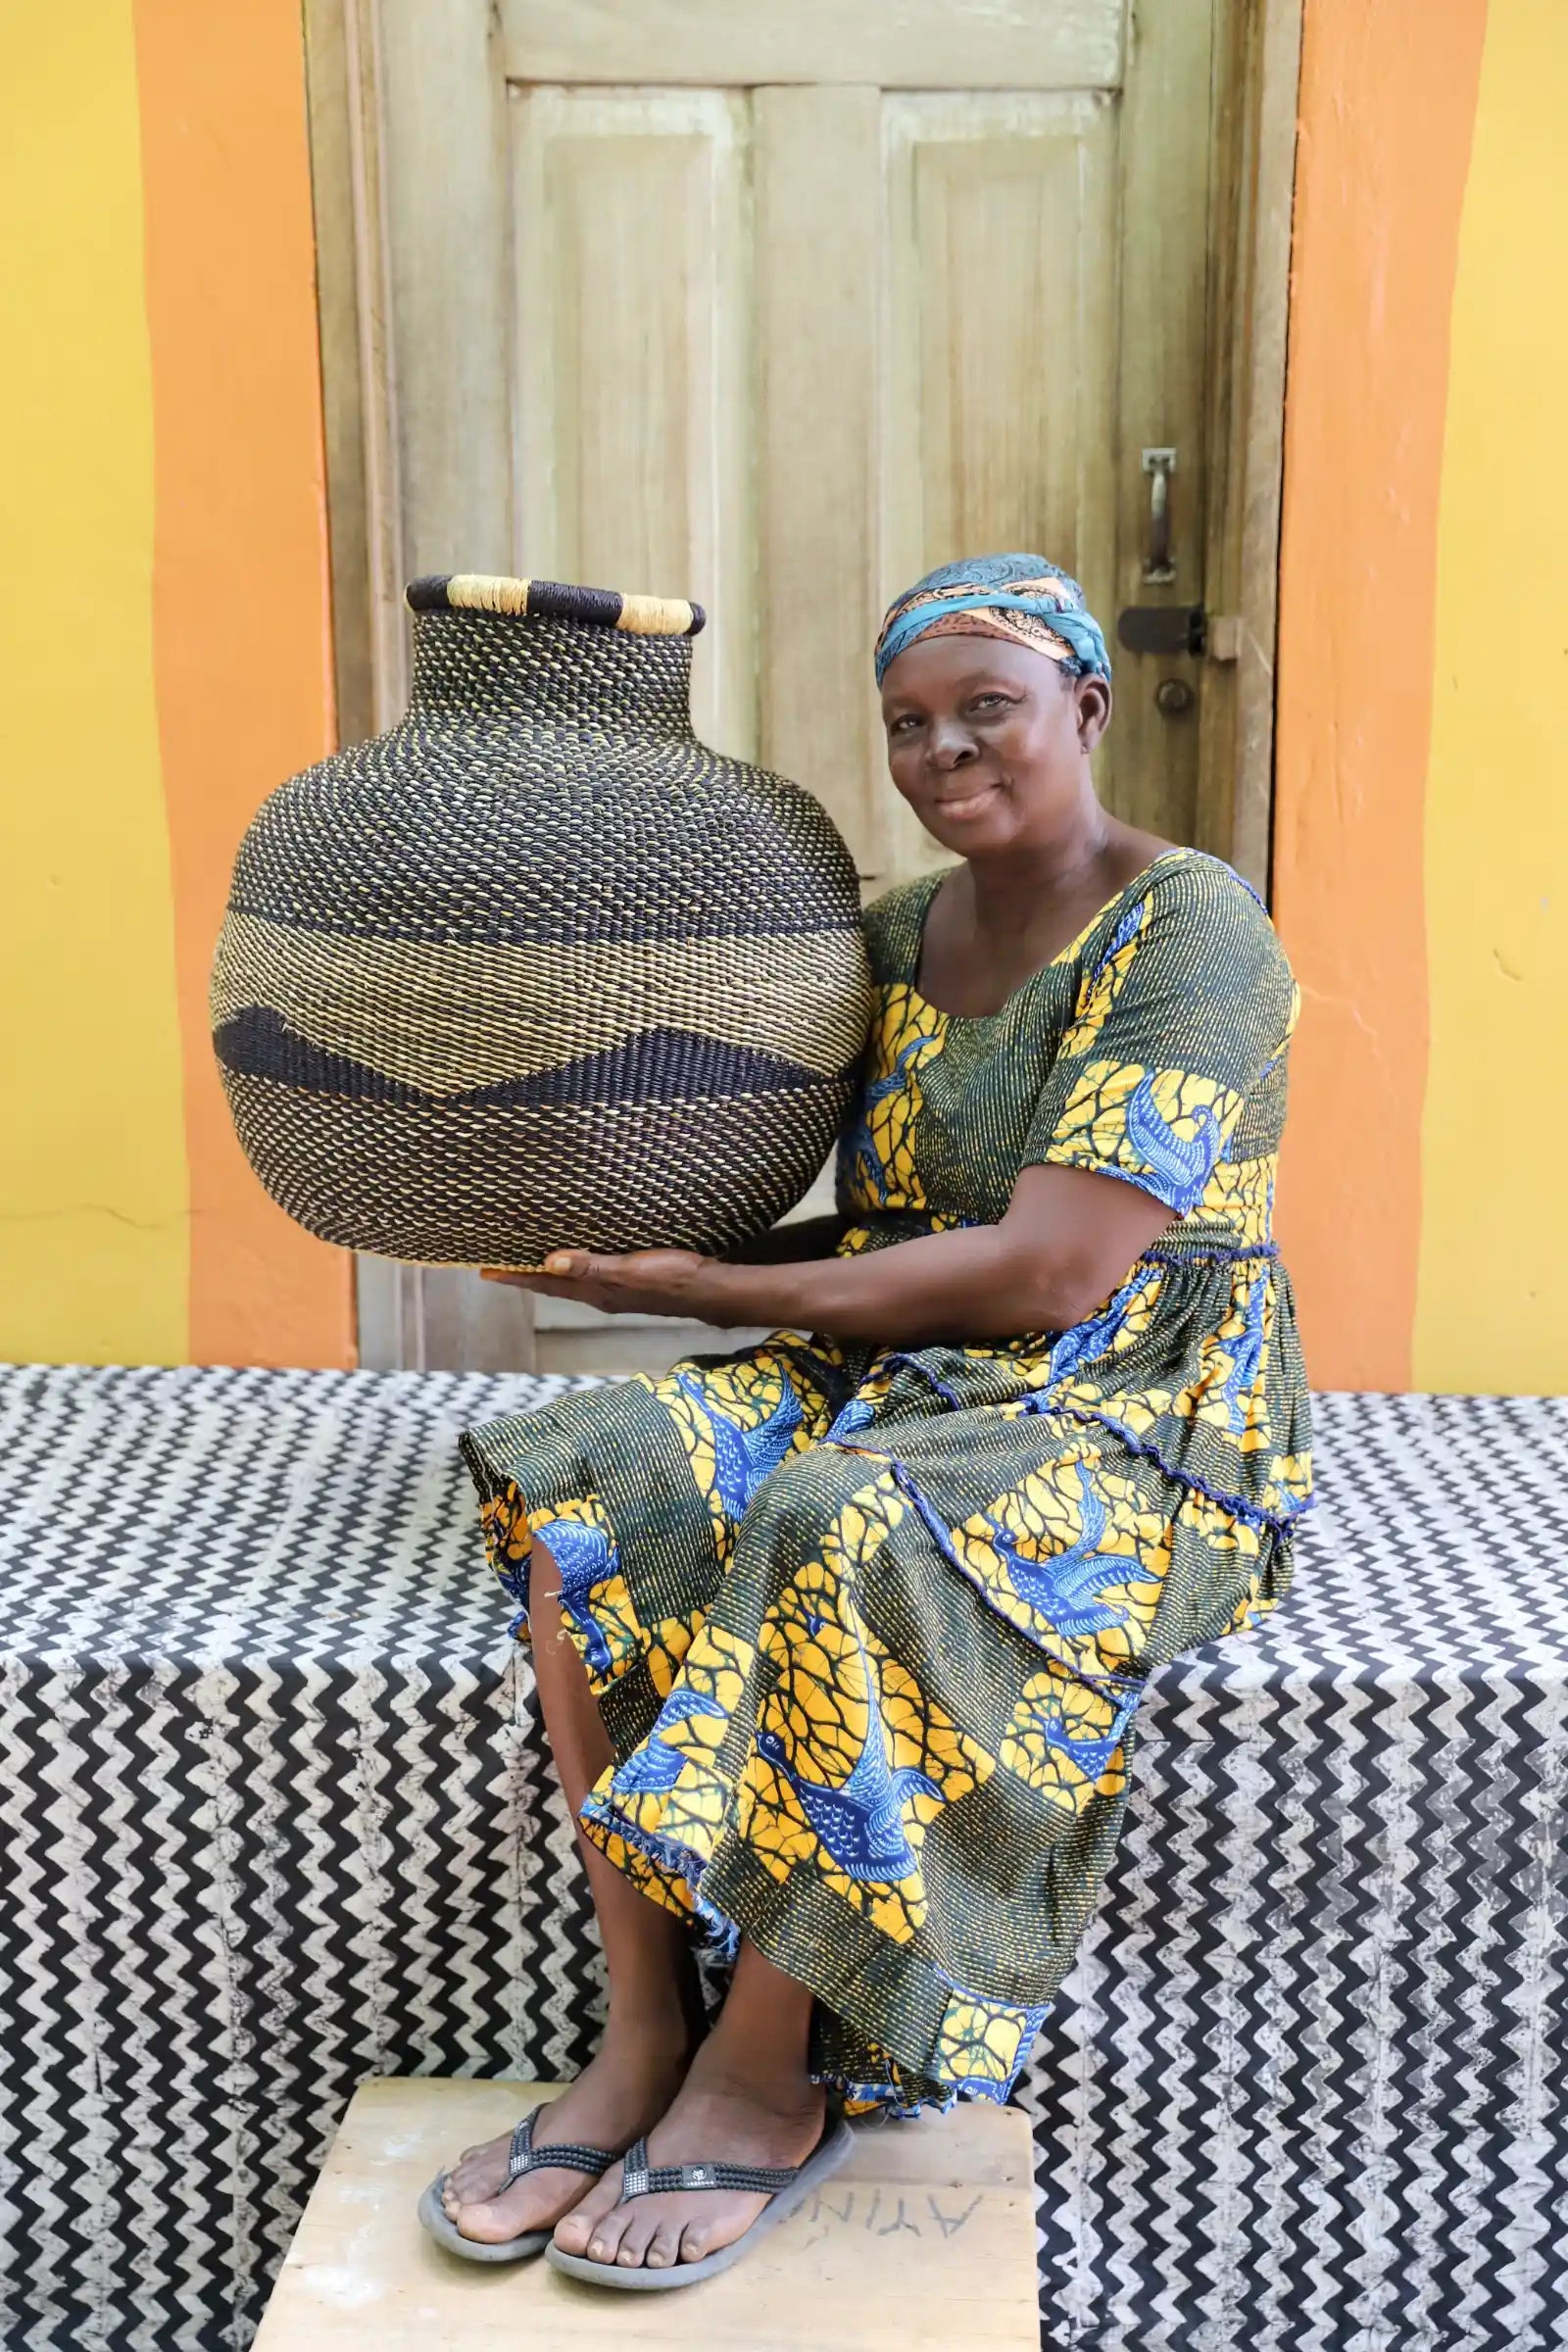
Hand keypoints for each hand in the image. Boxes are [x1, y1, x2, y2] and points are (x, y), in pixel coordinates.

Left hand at [480, 1249, 717, 1318]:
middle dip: (525, 1275)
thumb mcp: (630, 1270)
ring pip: (572, 1279)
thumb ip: (592, 1267)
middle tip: (497, 1264)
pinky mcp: (632, 1280)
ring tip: (528, 1258)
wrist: (711, 1289)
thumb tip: (548, 1262)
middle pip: (554, 1285)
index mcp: (596, 1292)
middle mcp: (601, 1294)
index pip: (546, 1285)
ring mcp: (617, 1289)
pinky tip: (578, 1253)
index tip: (485, 1273)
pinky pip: (592, 1272)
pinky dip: (576, 1263)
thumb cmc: (673, 1278)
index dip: (515, 1277)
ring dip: (549, 1270)